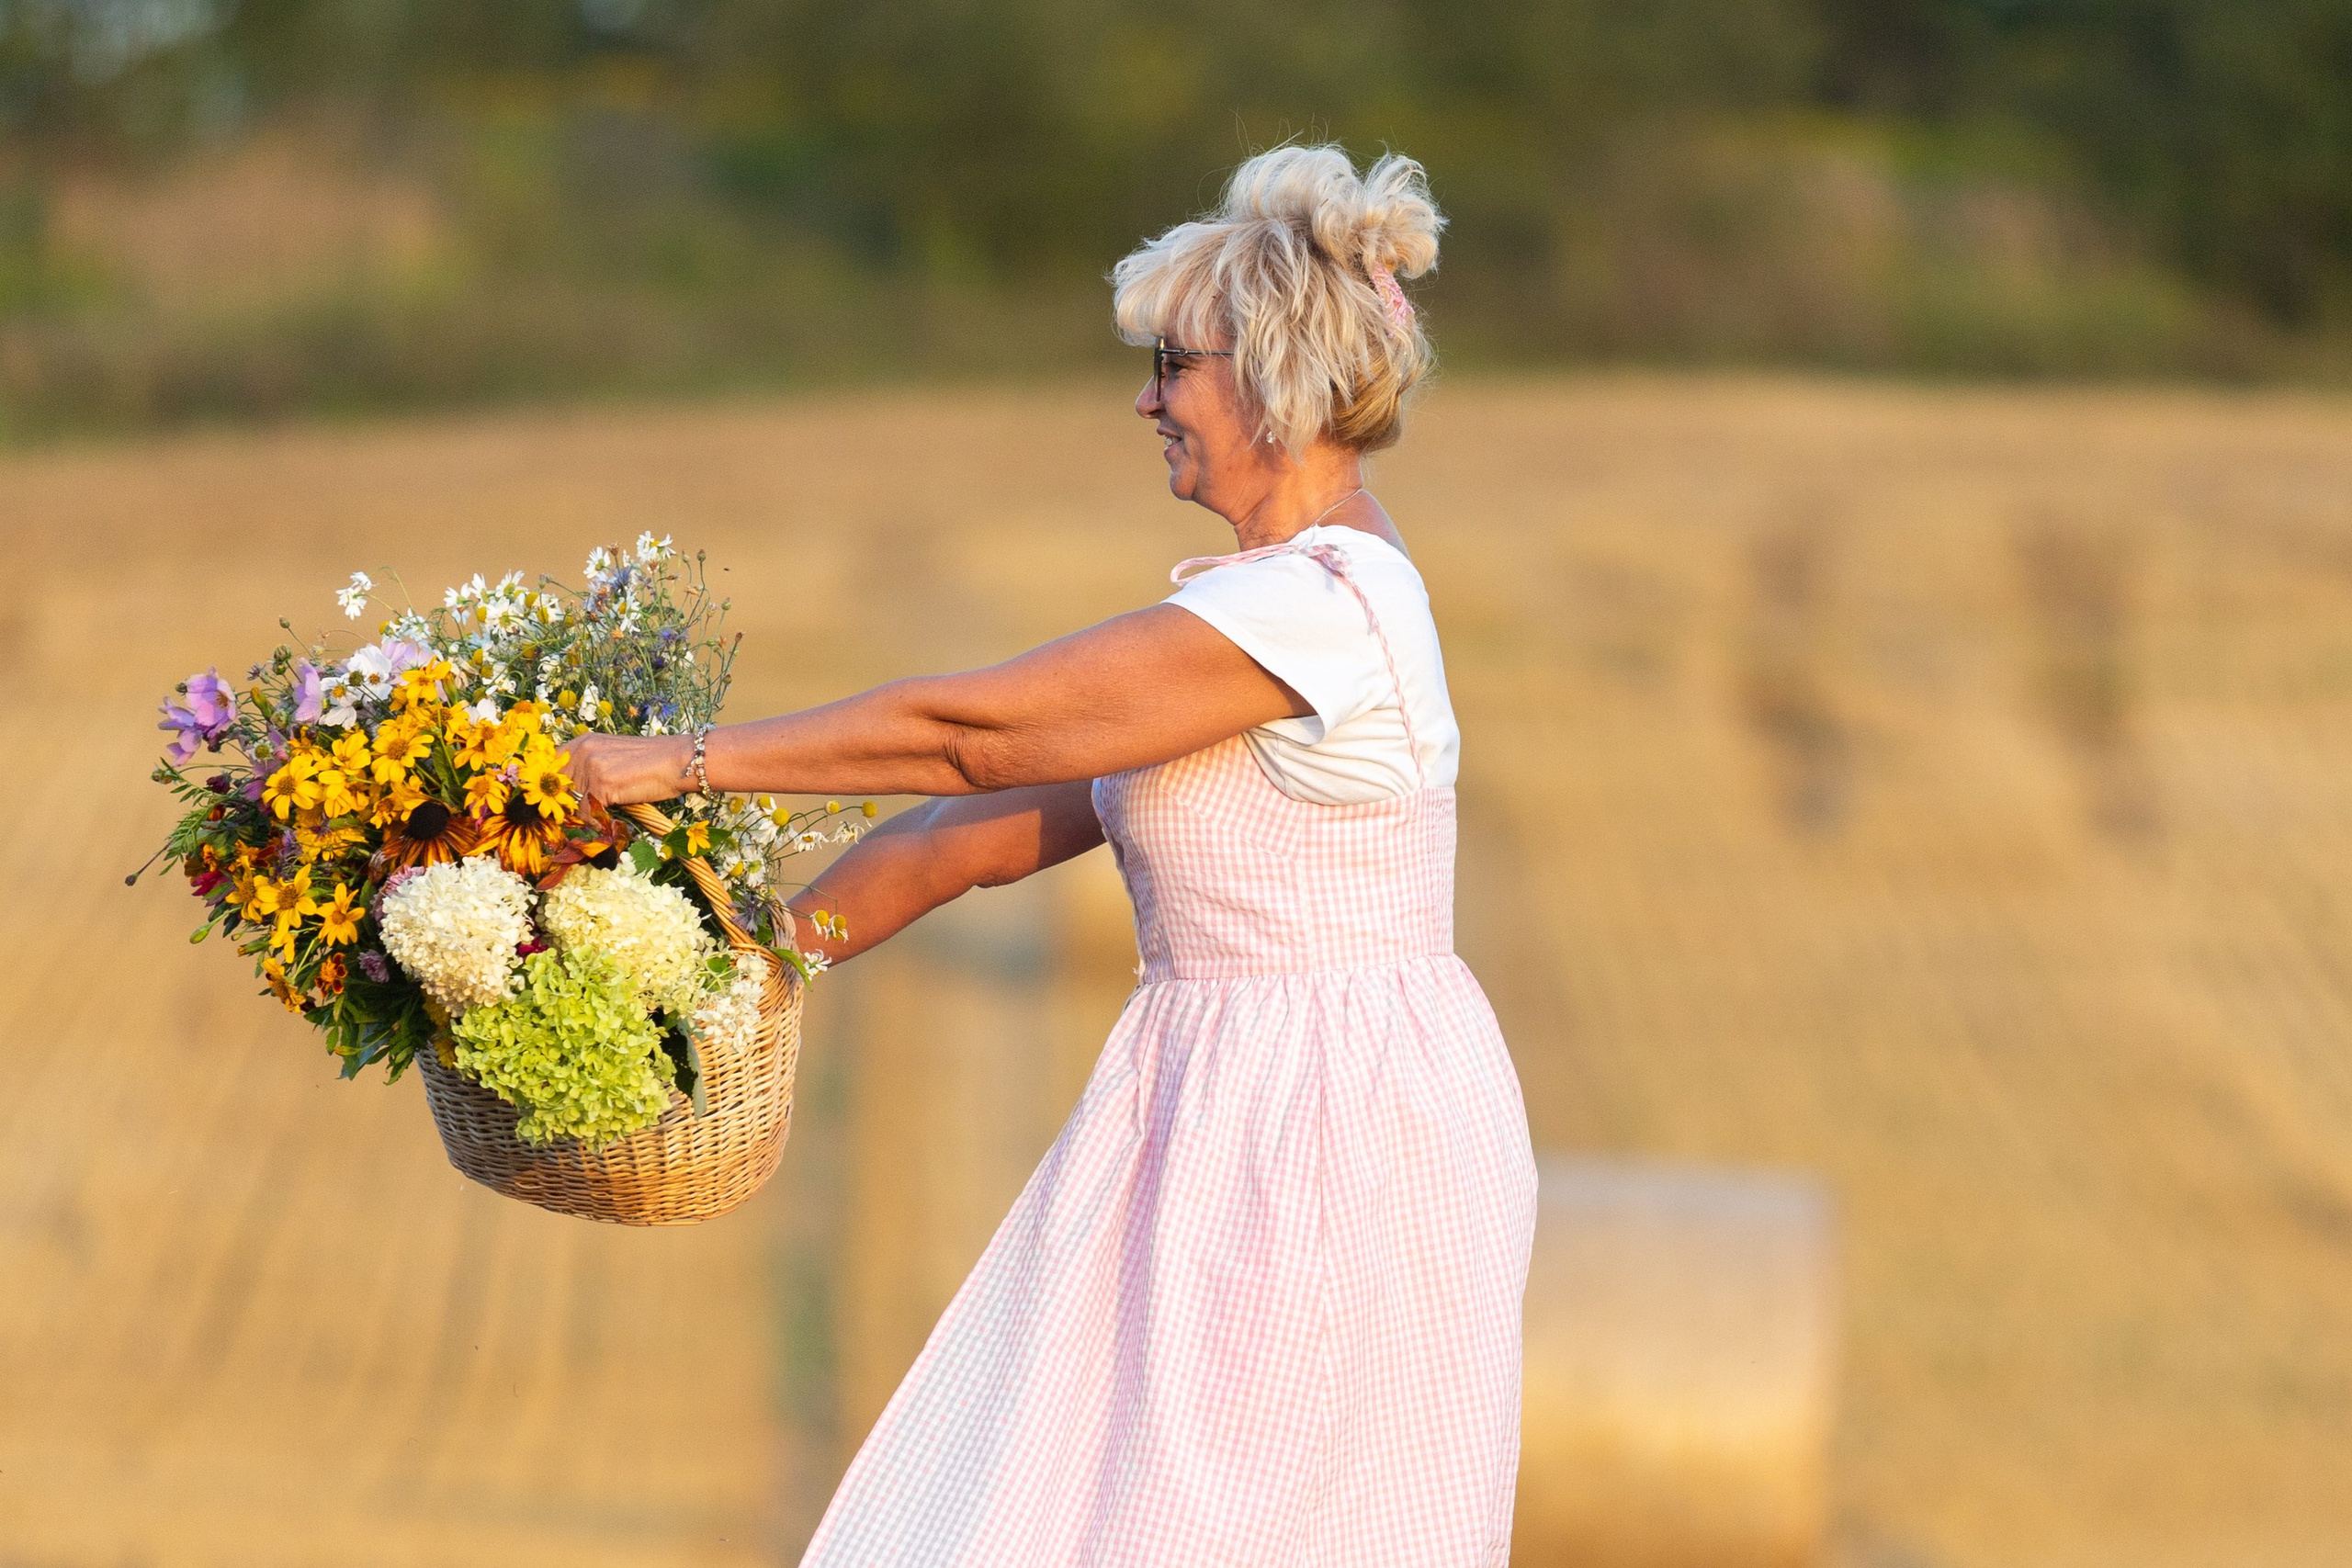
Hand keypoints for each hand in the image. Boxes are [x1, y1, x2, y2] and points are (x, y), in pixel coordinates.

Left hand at [559, 731, 693, 806]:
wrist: (677, 760)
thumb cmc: (651, 762)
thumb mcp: (613, 757)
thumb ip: (590, 768)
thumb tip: (571, 795)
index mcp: (582, 742)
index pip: (550, 768)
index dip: (553, 788)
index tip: (559, 803)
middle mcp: (582, 751)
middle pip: (557, 788)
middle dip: (567, 806)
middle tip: (579, 816)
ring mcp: (590, 766)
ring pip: (571, 803)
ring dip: (583, 815)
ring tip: (598, 817)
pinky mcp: (602, 784)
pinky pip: (586, 813)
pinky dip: (595, 822)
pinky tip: (608, 819)